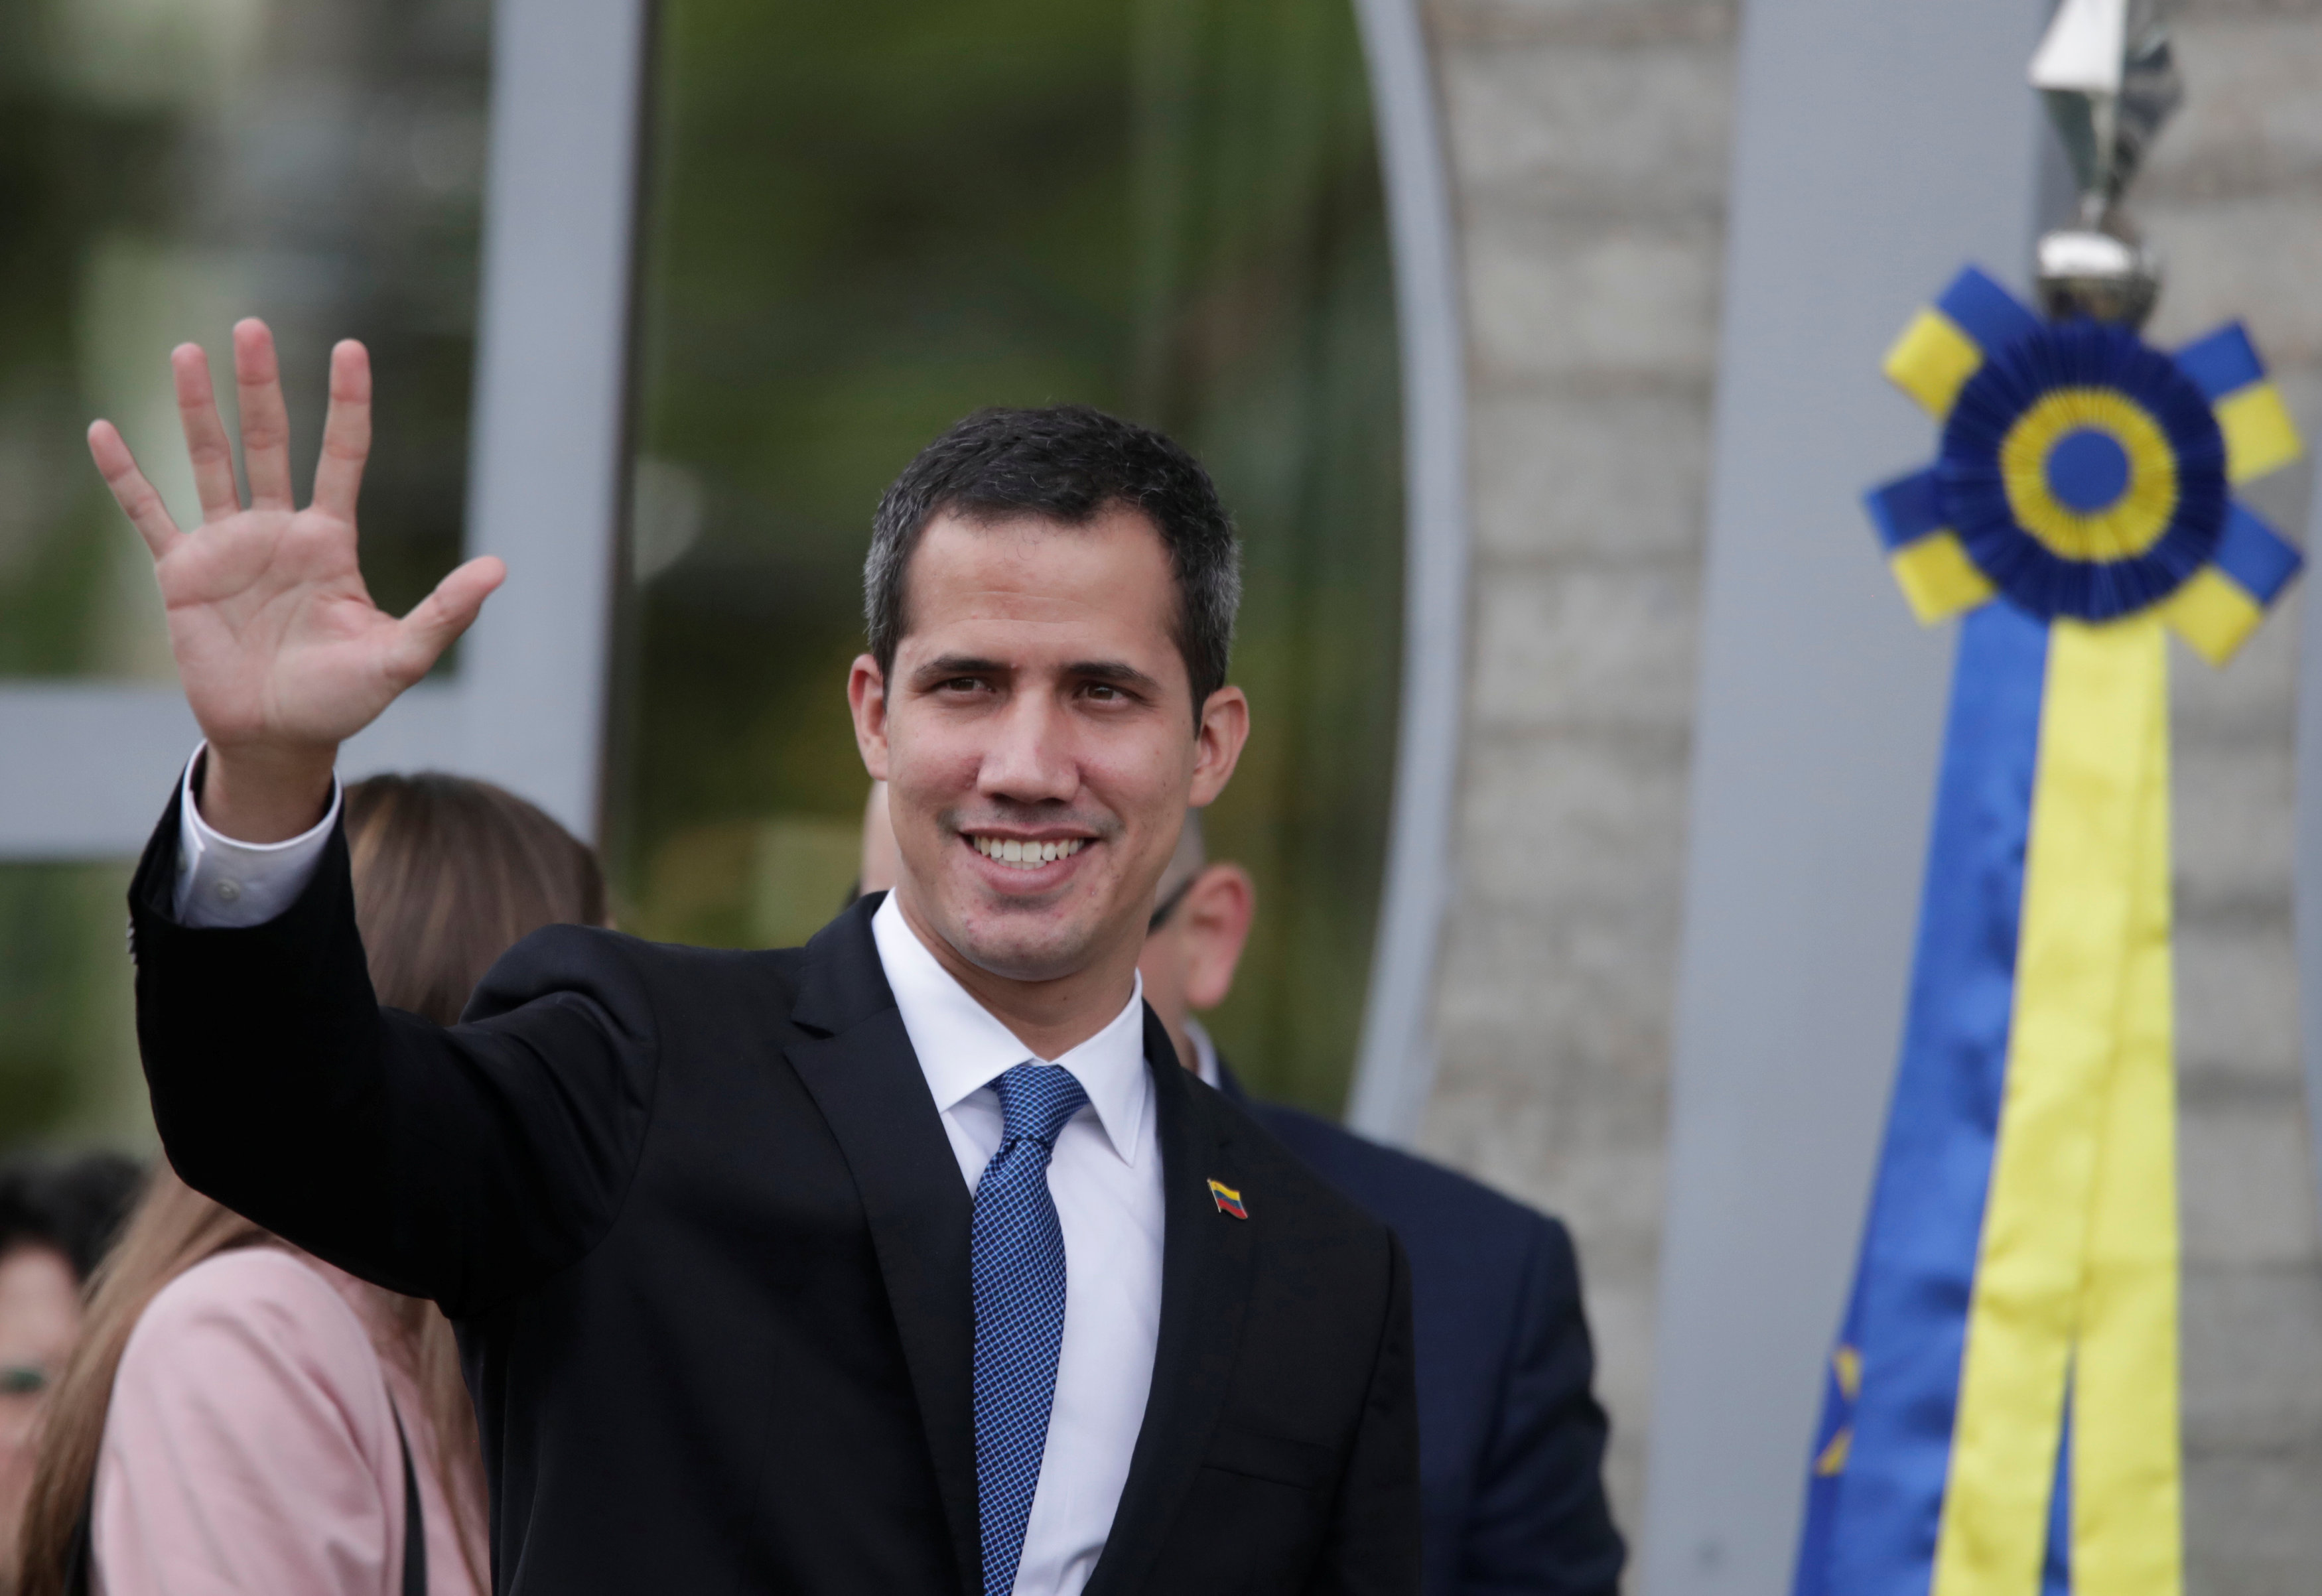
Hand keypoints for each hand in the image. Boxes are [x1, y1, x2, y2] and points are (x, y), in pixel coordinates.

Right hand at [89, 319, 503, 839]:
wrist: (279, 737)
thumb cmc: (342, 698)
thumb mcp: (401, 657)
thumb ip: (446, 612)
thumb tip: (499, 569)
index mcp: (330, 541)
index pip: (342, 456)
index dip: (347, 404)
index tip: (351, 347)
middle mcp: (278, 531)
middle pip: (269, 443)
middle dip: (260, 387)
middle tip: (253, 326)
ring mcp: (228, 548)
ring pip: (209, 462)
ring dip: (197, 409)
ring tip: (187, 350)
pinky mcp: (182, 574)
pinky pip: (149, 515)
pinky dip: (125, 476)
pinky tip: (103, 432)